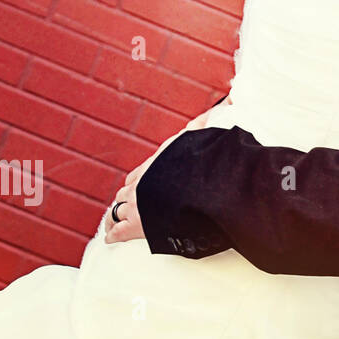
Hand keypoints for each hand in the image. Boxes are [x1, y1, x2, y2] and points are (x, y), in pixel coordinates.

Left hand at [104, 104, 218, 244]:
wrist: (199, 188)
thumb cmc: (205, 163)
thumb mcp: (207, 137)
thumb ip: (209, 123)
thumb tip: (227, 99)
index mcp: (157, 163)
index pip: (141, 172)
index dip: (139, 180)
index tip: (138, 184)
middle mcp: (143, 182)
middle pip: (126, 190)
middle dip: (126, 197)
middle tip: (127, 205)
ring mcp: (137, 204)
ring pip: (118, 209)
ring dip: (116, 215)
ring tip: (115, 222)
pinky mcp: (137, 225)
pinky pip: (119, 231)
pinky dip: (114, 234)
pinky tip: (111, 238)